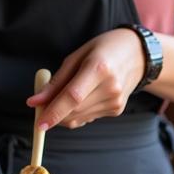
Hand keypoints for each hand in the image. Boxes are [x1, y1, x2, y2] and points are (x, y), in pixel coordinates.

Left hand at [28, 28, 146, 129]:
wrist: (138, 55)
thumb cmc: (102, 51)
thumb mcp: (76, 57)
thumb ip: (56, 81)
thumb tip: (35, 101)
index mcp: (99, 68)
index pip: (73, 96)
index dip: (54, 111)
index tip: (39, 123)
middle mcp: (110, 88)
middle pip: (75, 110)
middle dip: (53, 113)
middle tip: (39, 106)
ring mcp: (116, 101)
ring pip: (79, 118)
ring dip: (63, 114)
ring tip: (61, 96)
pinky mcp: (117, 110)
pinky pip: (87, 117)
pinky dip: (76, 113)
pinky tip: (81, 97)